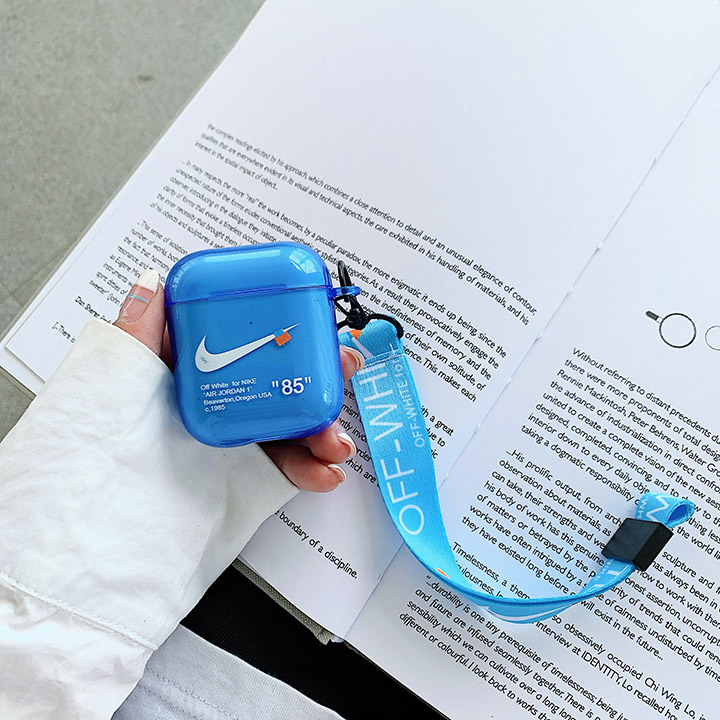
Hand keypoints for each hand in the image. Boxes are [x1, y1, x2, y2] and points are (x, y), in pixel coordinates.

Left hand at [113, 269, 363, 491]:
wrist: (107, 512)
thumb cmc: (105, 437)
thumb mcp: (120, 371)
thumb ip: (139, 329)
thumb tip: (151, 281)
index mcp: (199, 368)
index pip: (255, 339)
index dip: (293, 331)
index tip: (318, 328)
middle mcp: (225, 399)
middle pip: (287, 380)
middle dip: (323, 378)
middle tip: (342, 373)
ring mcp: (239, 440)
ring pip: (296, 425)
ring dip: (326, 429)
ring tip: (336, 442)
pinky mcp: (248, 477)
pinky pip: (289, 468)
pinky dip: (314, 470)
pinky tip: (326, 474)